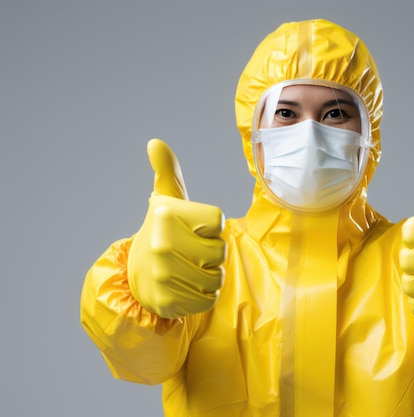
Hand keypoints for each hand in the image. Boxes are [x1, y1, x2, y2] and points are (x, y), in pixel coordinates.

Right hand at [127, 139, 225, 318]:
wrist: (137, 275)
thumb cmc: (163, 232)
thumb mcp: (166, 200)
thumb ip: (167, 171)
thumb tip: (155, 143)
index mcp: (165, 215)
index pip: (217, 221)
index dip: (210, 226)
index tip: (192, 228)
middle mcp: (162, 244)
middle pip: (220, 251)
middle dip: (211, 253)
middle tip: (190, 251)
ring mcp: (163, 276)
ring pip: (216, 278)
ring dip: (209, 276)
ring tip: (189, 268)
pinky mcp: (168, 302)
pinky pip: (208, 300)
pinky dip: (202, 296)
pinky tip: (186, 287)